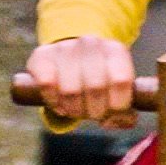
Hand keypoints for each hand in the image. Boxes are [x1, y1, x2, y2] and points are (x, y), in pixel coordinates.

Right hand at [24, 36, 138, 127]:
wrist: (71, 56)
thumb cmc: (100, 80)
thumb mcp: (117, 90)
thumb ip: (123, 111)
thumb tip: (117, 121)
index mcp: (116, 50)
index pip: (121, 81)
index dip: (117, 106)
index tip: (112, 113)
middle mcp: (91, 43)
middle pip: (95, 88)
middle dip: (95, 111)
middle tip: (93, 114)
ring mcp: (65, 47)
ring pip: (70, 91)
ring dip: (74, 110)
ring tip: (77, 110)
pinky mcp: (41, 55)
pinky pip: (47, 86)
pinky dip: (54, 102)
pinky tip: (60, 104)